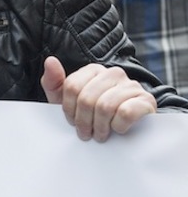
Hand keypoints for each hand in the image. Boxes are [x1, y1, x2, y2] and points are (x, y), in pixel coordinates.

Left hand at [41, 56, 156, 141]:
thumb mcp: (65, 100)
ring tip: (99, 135)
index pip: (72, 87)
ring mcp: (132, 85)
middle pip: (87, 99)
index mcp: (93, 70)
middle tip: (86, 134)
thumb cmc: (91, 113)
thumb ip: (53, 82)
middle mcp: (113, 73)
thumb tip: (50, 60)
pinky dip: (118, 126)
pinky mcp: (146, 100)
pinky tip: (117, 129)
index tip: (72, 122)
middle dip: (83, 121)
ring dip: (100, 127)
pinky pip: (126, 113)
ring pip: (105, 106)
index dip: (69, 109)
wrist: (126, 128)